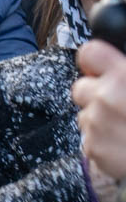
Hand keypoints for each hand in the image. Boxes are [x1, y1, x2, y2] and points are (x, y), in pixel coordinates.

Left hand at [76, 39, 125, 187]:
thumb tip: (123, 70)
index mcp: (124, 76)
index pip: (89, 53)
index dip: (96, 61)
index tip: (103, 68)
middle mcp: (105, 98)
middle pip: (81, 87)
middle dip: (96, 94)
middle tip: (119, 103)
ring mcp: (96, 124)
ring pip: (85, 114)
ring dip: (100, 118)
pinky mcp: (93, 148)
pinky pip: (89, 138)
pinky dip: (102, 140)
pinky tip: (124, 143)